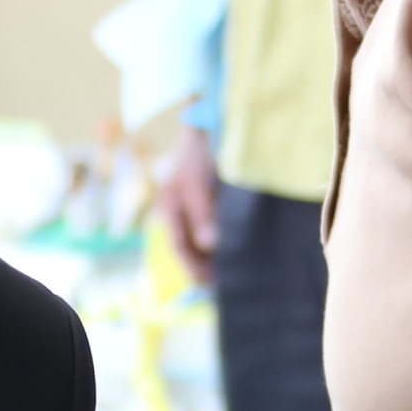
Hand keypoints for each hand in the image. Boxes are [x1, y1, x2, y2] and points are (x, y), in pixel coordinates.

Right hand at [157, 128, 222, 283]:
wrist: (208, 122)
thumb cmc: (196, 153)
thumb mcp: (196, 185)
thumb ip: (202, 215)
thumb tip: (209, 245)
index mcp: (171, 208)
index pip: (180, 246)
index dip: (192, 267)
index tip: (206, 285)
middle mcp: (182, 210)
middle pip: (192, 246)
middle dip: (205, 266)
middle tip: (223, 288)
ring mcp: (198, 205)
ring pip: (206, 238)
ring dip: (216, 255)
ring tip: (233, 275)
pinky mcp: (214, 199)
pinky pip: (219, 225)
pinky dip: (227, 239)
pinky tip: (240, 249)